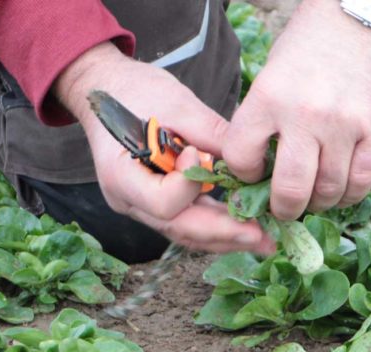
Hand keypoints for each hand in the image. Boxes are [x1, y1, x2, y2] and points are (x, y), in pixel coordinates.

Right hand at [55, 42, 275, 254]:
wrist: (107, 90)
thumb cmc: (135, 91)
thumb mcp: (175, 103)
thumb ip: (211, 132)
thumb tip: (250, 158)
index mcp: (121, 175)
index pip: (163, 203)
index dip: (188, 185)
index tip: (198, 154)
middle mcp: (129, 200)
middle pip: (179, 227)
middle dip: (224, 233)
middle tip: (263, 237)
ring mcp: (141, 206)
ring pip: (186, 231)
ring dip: (226, 237)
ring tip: (263, 241)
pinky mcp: (157, 203)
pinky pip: (187, 221)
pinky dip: (216, 226)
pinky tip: (245, 228)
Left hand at [223, 0, 370, 219]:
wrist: (367, 8)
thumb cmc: (316, 37)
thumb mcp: (275, 70)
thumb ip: (266, 115)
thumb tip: (261, 162)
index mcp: (269, 97)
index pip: (242, 157)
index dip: (244, 174)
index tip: (254, 174)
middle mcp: (306, 115)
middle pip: (290, 189)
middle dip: (283, 208)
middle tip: (285, 209)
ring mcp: (345, 125)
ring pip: (329, 191)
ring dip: (320, 203)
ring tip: (316, 197)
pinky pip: (362, 181)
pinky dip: (350, 194)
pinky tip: (343, 190)